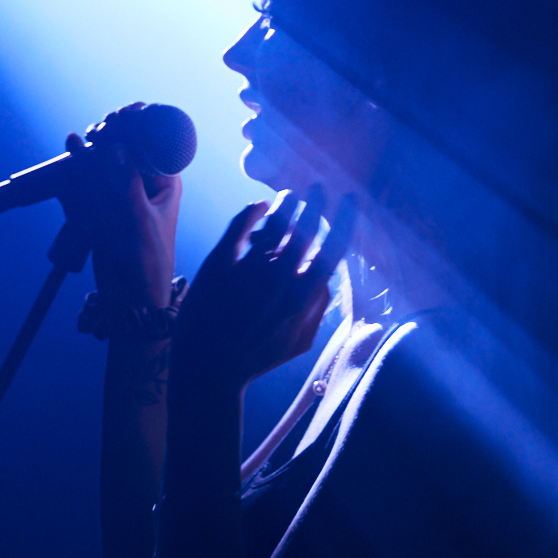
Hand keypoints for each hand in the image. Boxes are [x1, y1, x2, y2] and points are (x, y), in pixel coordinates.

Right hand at [63, 110, 181, 311]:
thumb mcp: (141, 221)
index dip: (139, 126)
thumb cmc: (150, 261)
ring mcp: (121, 192)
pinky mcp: (101, 204)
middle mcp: (144, 183)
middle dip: (113, 133)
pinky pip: (89, 178)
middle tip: (99, 130)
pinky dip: (80, 162)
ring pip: (105, 160)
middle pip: (127, 148)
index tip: (122, 116)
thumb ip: (128, 185)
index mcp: (166, 182)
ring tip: (81, 138)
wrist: (131, 298)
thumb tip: (116, 149)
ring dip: (94, 146)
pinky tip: (71, 145)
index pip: (153, 144)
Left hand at [173, 188, 352, 393]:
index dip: (345, 221)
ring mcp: (248, 271)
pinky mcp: (218, 265)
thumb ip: (318, 309)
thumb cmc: (255, 358)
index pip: (332, 250)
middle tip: (318, 187)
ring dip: (286, 205)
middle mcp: (278, 281)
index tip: (350, 201)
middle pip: (303, 229)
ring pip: (273, 224)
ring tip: (290, 194)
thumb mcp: (299, 343)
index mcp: (302, 300)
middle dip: (315, 203)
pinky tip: (259, 206)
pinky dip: (252, 211)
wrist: (207, 369)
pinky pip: (239, 226)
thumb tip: (327, 278)